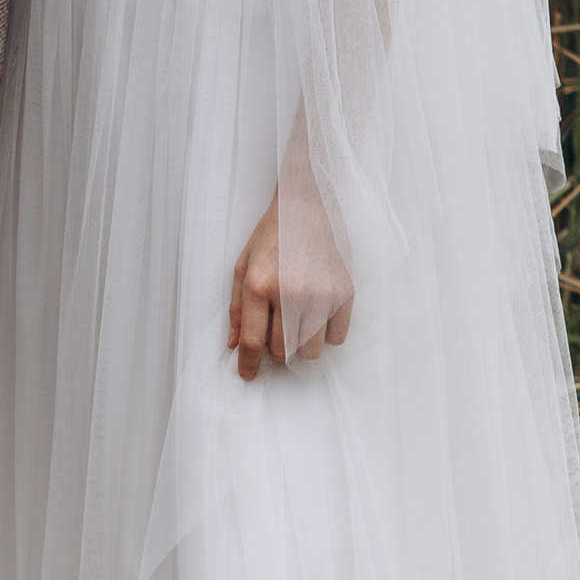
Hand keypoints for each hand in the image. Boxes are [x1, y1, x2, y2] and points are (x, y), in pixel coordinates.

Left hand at [229, 186, 354, 381]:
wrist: (307, 203)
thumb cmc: (272, 233)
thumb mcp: (242, 265)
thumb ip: (236, 307)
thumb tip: (234, 345)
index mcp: (259, 285)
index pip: (252, 342)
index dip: (248, 365)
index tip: (248, 376)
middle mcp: (290, 292)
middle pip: (281, 351)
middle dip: (275, 348)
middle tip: (277, 328)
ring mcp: (320, 293)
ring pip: (309, 351)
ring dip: (300, 345)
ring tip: (298, 321)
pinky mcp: (344, 291)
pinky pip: (336, 338)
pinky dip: (326, 335)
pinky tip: (319, 315)